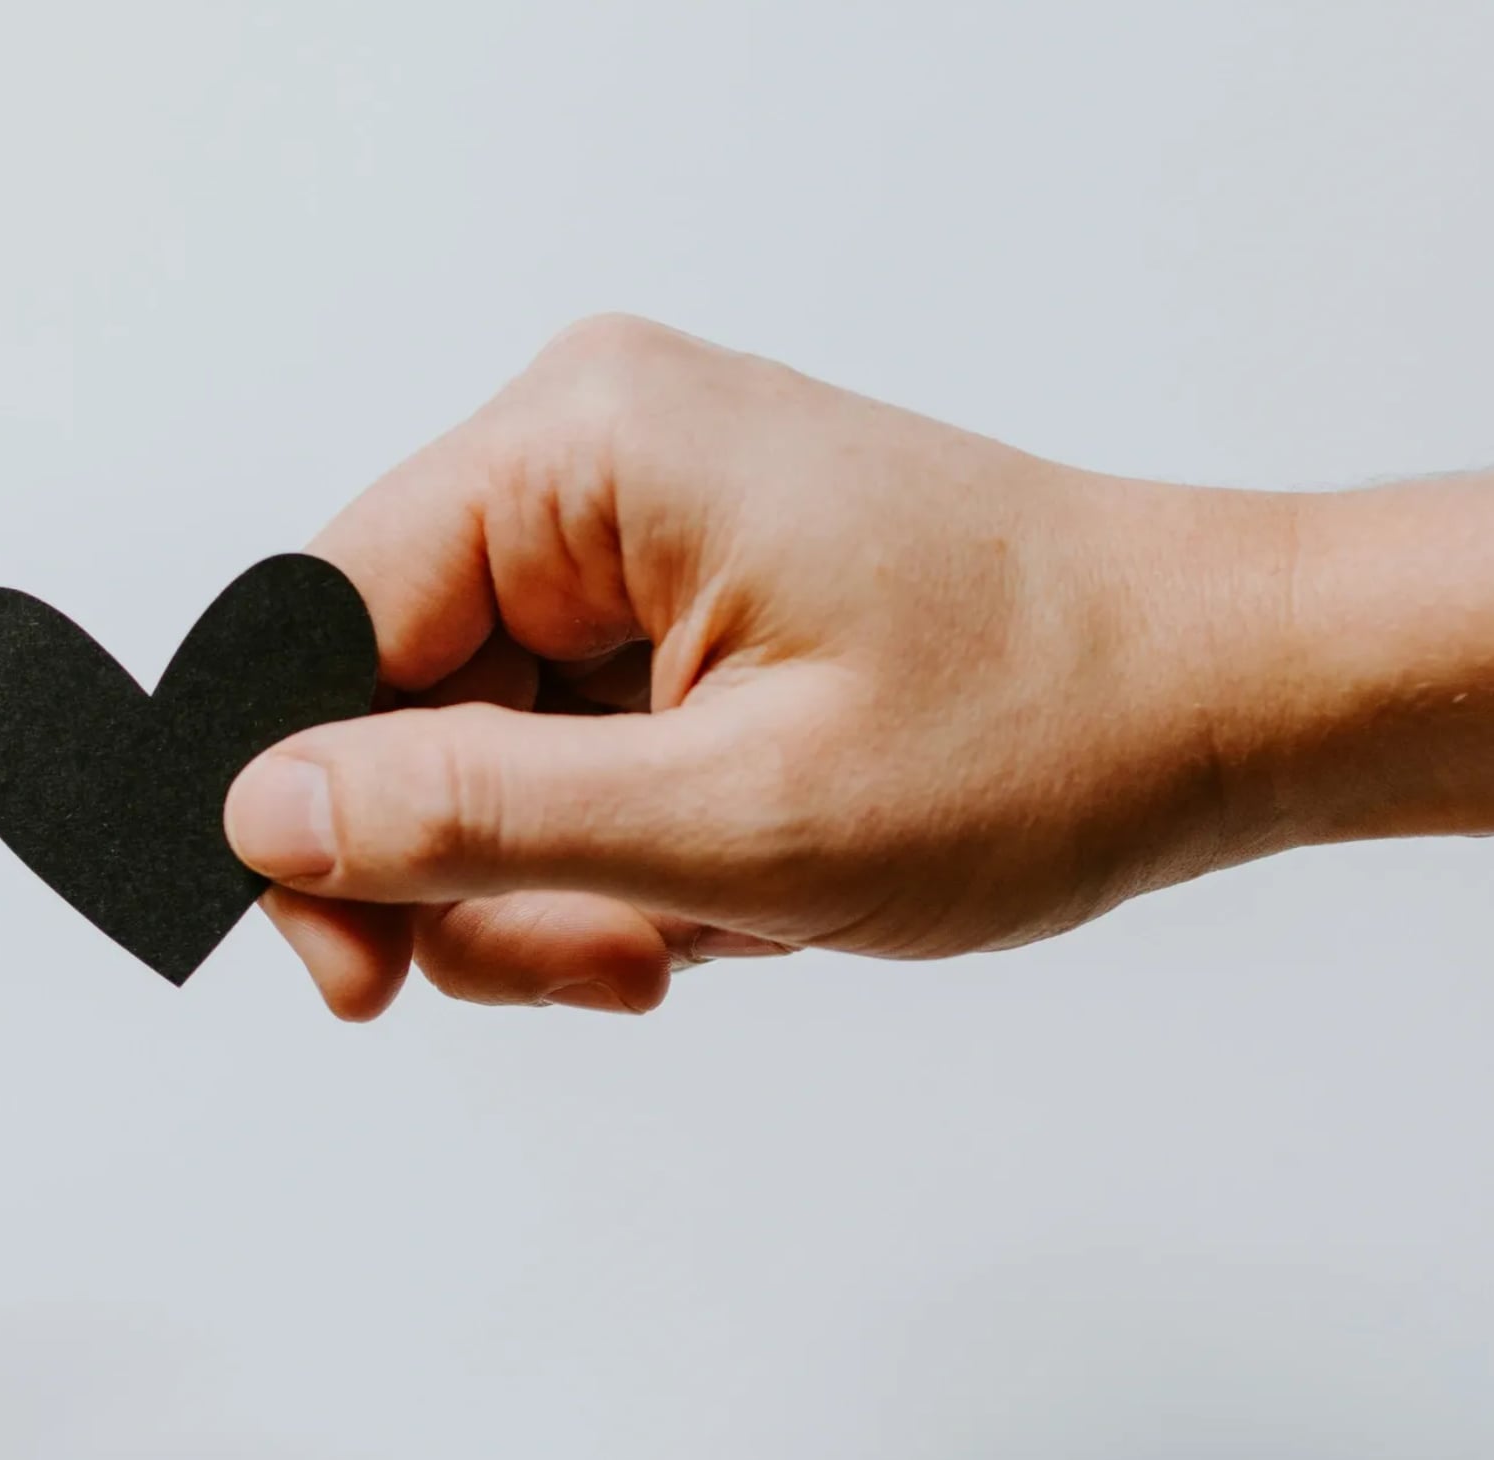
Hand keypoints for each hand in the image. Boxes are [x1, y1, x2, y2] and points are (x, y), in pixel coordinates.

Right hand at [224, 315, 1290, 1017]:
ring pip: (473, 748)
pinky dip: (619, 850)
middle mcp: (589, 453)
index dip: (307, 819)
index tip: (356, 979)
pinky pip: (560, 745)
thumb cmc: (1045, 730)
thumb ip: (473, 817)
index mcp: (582, 446)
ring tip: (701, 929)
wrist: (1233, 696)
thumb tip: (260, 813)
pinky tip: (726, 887)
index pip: (317, 627)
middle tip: (609, 964)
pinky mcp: (678, 590)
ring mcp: (635, 521)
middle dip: (474, 873)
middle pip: (388, 701)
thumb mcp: (738, 819)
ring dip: (558, 881)